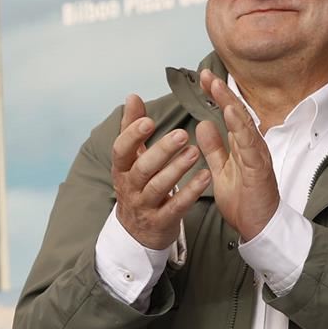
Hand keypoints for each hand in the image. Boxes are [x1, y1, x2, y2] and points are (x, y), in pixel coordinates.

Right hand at [111, 96, 210, 249]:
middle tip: (182, 134)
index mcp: (121, 169)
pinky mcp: (162, 221)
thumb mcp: (130, 159)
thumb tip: (132, 97)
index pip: (121, 150)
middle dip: (161, 151)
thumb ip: (132, 127)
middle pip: (142, 168)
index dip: (133, 136)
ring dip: (177, 169)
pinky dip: (191, 192)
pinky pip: (176, 207)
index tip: (149, 120)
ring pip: (159, 187)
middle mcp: (130, 188)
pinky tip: (206, 176)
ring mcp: (145, 206)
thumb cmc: (137, 186)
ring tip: (196, 152)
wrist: (136, 232)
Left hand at [194, 70, 279, 241]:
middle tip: (207, 74)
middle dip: (222, 93)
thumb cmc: (244, 201)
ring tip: (217, 86)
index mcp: (242, 146)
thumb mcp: (222, 170)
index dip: (217, 96)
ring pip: (244, 124)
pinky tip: (231, 114)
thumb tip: (203, 124)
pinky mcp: (259, 169)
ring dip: (231, 104)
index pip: (229, 115)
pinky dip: (241, 128)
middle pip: (237, 113)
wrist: (258, 227)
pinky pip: (250, 145)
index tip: (202, 79)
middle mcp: (251, 146)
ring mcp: (257, 156)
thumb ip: (214, 148)